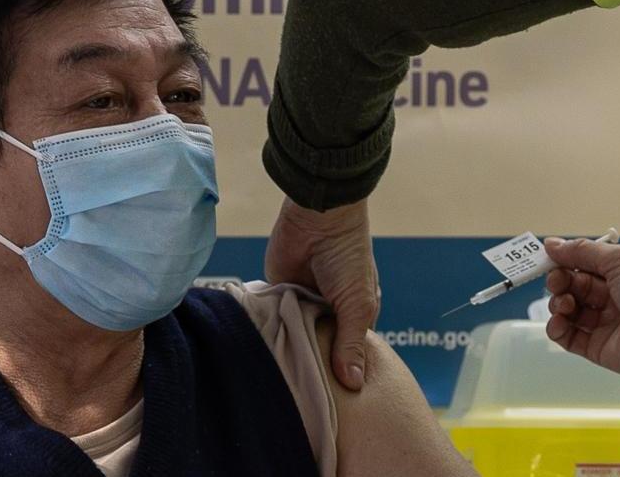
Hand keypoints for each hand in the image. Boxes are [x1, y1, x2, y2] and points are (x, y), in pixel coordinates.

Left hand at [267, 200, 378, 390]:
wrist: (317, 217)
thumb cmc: (347, 257)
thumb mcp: (356, 304)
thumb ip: (350, 343)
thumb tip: (353, 385)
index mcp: (355, 315)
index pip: (347, 353)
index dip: (340, 374)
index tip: (332, 402)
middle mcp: (329, 312)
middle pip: (319, 348)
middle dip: (312, 366)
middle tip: (301, 399)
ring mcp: (302, 304)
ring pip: (294, 338)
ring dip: (289, 350)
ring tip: (280, 385)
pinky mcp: (278, 294)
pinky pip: (272, 321)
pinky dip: (270, 333)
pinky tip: (263, 357)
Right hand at [543, 238, 619, 412]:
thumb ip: (584, 251)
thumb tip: (553, 244)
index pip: (585, 265)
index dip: (566, 261)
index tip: (548, 258)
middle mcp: (612, 298)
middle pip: (574, 287)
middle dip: (560, 282)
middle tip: (557, 282)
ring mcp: (604, 323)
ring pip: (568, 311)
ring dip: (559, 304)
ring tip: (565, 304)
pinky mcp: (596, 347)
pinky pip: (568, 337)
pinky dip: (557, 328)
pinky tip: (558, 322)